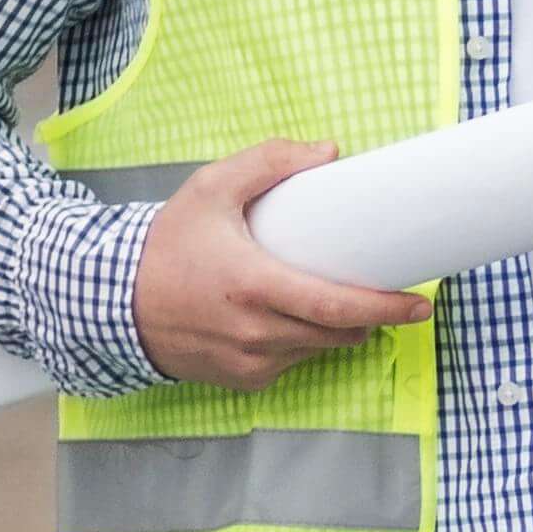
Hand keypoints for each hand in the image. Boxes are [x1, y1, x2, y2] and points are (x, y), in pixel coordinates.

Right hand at [135, 138, 430, 387]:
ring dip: (335, 328)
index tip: (420, 304)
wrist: (112, 301)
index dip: (385, 309)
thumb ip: (268, 162)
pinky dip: (300, 343)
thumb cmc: (166, 244)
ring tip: (330, 297)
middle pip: (338, 331)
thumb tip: (330, 151)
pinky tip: (286, 320)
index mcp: (253, 285)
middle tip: (391, 295)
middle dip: (370, 315)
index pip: (336, 306)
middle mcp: (255, 331)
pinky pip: (291, 363)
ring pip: (318, 348)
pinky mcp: (242, 380)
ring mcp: (250, 361)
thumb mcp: (210, 188)